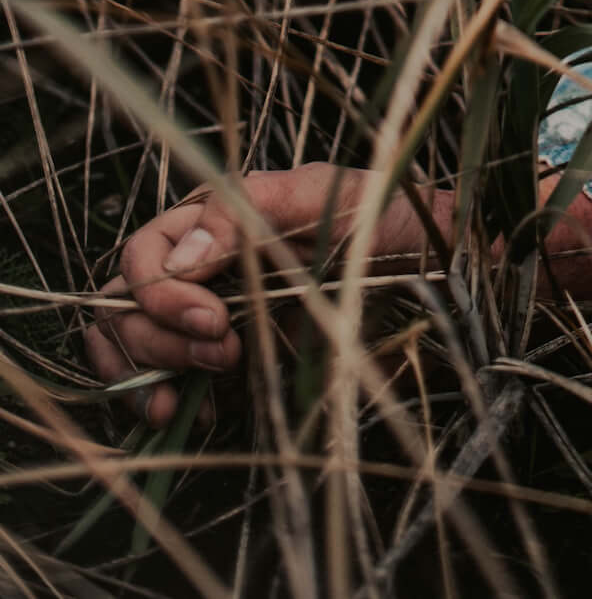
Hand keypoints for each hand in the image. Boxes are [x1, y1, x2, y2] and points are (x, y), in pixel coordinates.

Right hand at [85, 161, 591, 426]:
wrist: (448, 270)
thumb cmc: (396, 219)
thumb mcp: (332, 199)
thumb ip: (255, 214)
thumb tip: (185, 254)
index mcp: (222, 217)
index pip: (146, 252)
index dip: (162, 292)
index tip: (215, 319)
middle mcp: (206, 265)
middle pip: (128, 301)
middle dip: (156, 334)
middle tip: (223, 349)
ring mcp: (212, 314)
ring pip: (131, 342)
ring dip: (146, 368)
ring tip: (198, 385)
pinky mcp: (228, 361)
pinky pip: (160, 379)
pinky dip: (151, 396)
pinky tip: (183, 409)